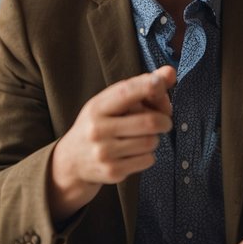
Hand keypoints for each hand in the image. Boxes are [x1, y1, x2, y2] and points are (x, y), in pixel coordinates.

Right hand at [49, 65, 174, 222]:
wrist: (71, 162)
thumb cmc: (98, 125)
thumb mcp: (109, 103)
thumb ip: (140, 87)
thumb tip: (171, 72)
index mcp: (97, 108)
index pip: (127, 92)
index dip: (148, 85)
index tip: (161, 82)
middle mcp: (98, 129)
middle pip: (149, 122)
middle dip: (164, 120)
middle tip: (164, 121)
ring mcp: (104, 152)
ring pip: (151, 142)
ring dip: (155, 138)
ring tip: (144, 137)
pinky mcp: (113, 172)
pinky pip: (147, 160)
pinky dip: (149, 155)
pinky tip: (136, 152)